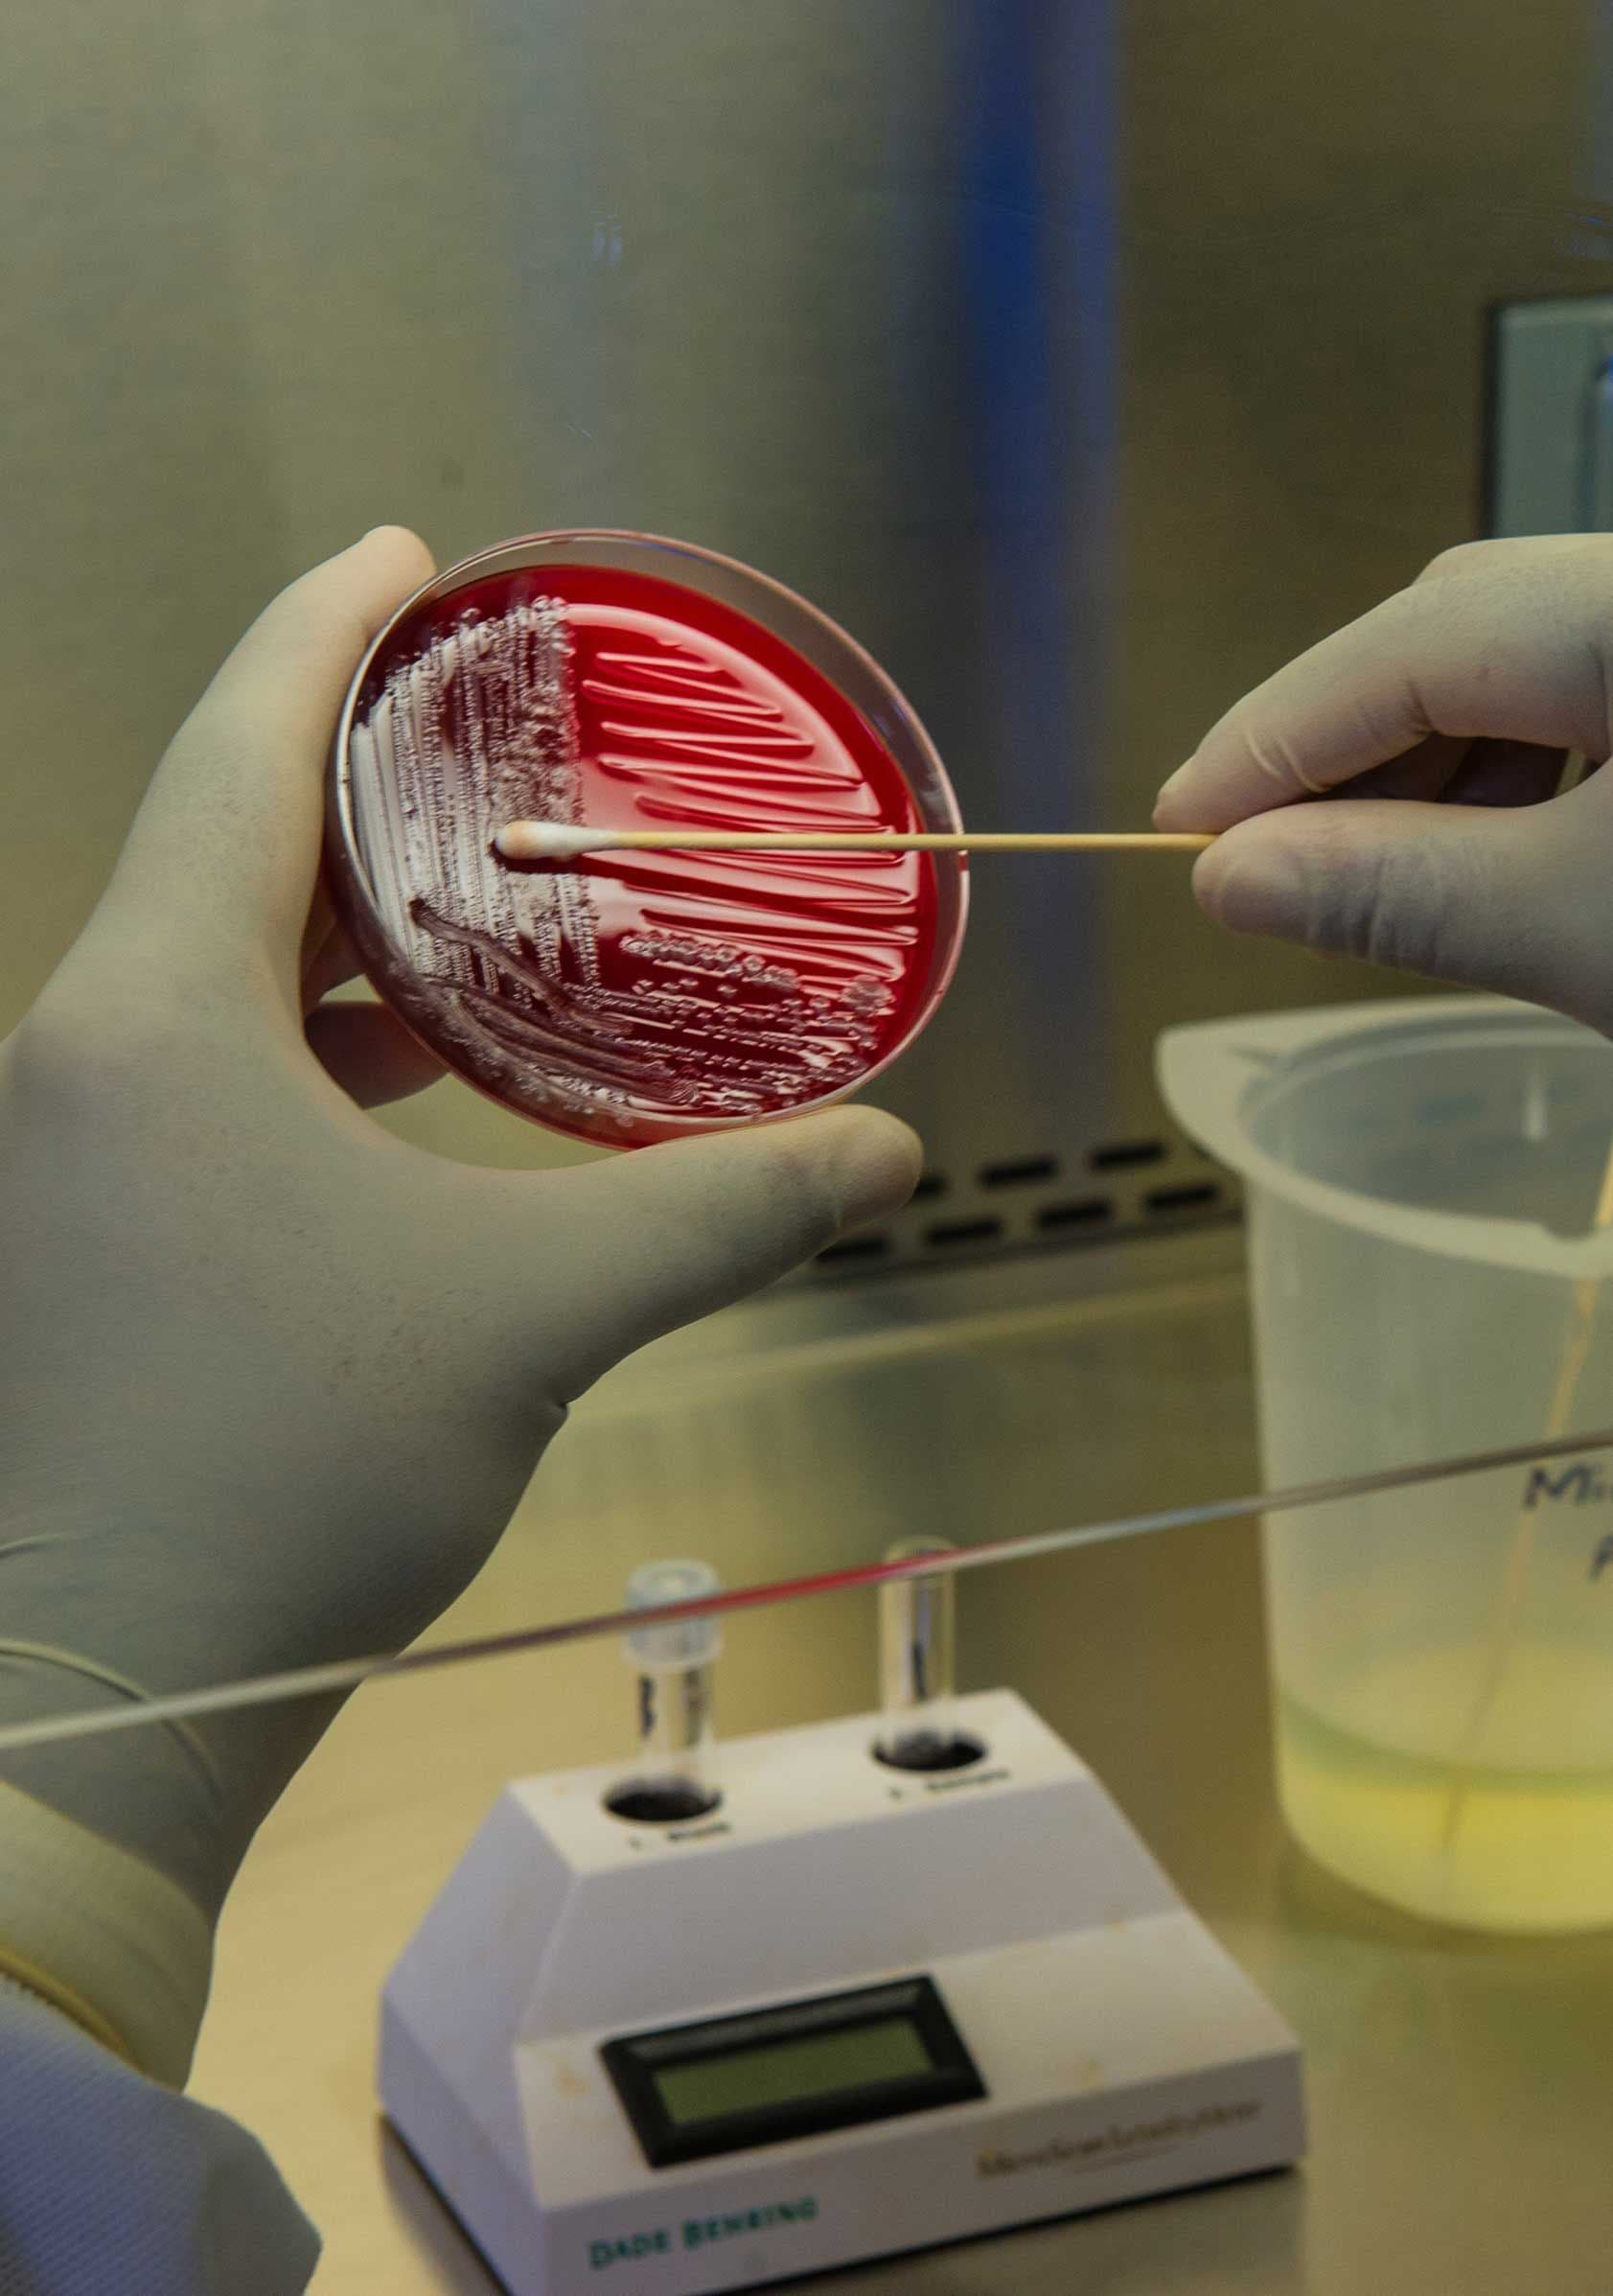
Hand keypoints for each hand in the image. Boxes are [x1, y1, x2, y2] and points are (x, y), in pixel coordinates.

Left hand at [0, 529, 919, 2077]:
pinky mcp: (72, 1239)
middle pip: (215, 846)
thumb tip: (888, 1155)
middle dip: (348, 771)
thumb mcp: (527, 1314)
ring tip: (472, 895)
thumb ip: (717, 1213)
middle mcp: (79, 1050)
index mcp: (154, 1011)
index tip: (399, 555)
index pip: (237, 750)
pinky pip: (190, 1072)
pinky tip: (404, 1084)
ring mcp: (59, 1150)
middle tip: (482, 728)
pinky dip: (299, 1041)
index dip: (320, 632)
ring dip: (332, 923)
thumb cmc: (285, 1465)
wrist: (95, 1690)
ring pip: (201, 972)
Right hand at [1153, 534, 1612, 1032]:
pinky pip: (1591, 680)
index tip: (1178, 825)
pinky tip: (1498, 845)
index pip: (1409, 647)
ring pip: (1525, 653)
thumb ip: (1396, 889)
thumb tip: (1228, 875)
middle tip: (1265, 855)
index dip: (1275, 740)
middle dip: (1352, 745)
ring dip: (1435, 759)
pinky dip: (1521, 758)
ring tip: (1382, 871)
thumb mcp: (1573, 926)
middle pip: (1459, 627)